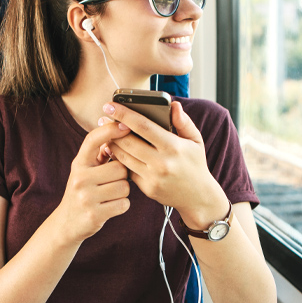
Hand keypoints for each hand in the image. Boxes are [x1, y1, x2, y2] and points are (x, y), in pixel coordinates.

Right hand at [53, 122, 131, 242]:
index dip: (110, 130)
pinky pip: (123, 204)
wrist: (67, 223)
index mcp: (78, 163)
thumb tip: (119, 131)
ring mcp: (86, 197)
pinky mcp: (94, 214)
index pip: (93, 139)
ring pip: (124, 186)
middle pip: (119, 168)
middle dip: (122, 176)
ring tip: (109, 195)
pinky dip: (122, 205)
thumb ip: (99, 154)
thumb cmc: (83, 191)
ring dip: (123, 192)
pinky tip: (110, 206)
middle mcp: (79, 178)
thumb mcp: (85, 170)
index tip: (125, 124)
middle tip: (111, 182)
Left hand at [105, 101, 226, 219]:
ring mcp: (153, 177)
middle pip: (128, 142)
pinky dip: (120, 159)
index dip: (124, 114)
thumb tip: (173, 105)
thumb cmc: (195, 164)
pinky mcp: (147, 188)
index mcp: (174, 147)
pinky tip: (116, 150)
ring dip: (112, 144)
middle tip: (103, 118)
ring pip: (124, 157)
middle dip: (112, 129)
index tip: (110, 106)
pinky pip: (128, 170)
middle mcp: (162, 163)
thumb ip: (183, 122)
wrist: (199, 197)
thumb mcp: (196, 140)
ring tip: (106, 133)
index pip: (144, 126)